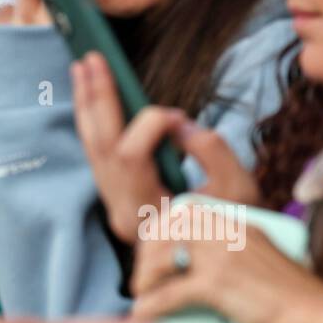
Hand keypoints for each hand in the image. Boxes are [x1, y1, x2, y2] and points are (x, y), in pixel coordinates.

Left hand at [71, 52, 259, 242]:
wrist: (227, 263)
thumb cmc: (239, 227)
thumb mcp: (239, 189)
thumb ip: (212, 151)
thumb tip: (178, 125)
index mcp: (149, 214)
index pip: (130, 156)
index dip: (149, 125)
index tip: (177, 117)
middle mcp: (123, 212)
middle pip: (100, 145)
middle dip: (97, 98)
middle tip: (92, 58)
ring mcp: (115, 204)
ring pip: (92, 148)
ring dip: (88, 104)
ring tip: (83, 67)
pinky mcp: (117, 195)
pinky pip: (97, 153)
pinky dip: (94, 120)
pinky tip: (91, 94)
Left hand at [130, 214, 322, 322]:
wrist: (316, 313)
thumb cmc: (287, 293)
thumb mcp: (252, 253)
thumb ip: (221, 246)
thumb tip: (180, 260)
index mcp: (234, 219)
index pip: (182, 212)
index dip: (159, 232)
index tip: (150, 253)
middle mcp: (224, 228)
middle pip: (166, 229)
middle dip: (146, 254)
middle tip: (143, 278)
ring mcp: (219, 252)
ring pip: (162, 255)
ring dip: (146, 277)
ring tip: (143, 295)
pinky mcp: (216, 281)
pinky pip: (170, 291)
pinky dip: (152, 305)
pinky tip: (145, 313)